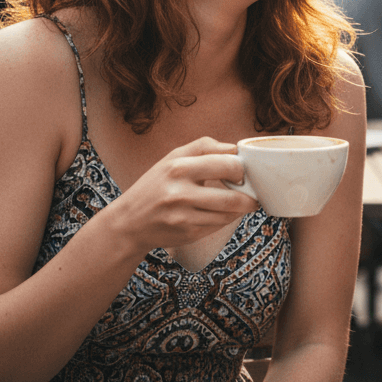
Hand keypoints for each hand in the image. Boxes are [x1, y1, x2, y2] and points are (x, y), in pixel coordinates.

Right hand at [104, 137, 257, 255]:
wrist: (129, 223)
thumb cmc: (156, 185)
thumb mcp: (173, 158)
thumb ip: (204, 147)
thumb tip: (236, 148)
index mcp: (178, 168)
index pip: (226, 164)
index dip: (241, 168)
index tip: (243, 170)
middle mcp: (180, 193)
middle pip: (232, 197)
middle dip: (249, 195)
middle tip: (252, 191)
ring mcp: (184, 217)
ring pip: (229, 214)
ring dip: (241, 208)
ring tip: (242, 201)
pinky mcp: (188, 233)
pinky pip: (220, 225)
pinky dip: (227, 218)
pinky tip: (223, 211)